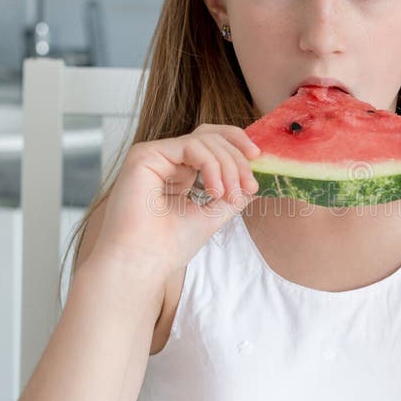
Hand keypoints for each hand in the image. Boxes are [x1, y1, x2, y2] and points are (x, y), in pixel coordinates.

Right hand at [93, 124, 260, 273]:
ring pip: (205, 140)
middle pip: (211, 137)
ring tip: (229, 195)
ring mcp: (154, 155)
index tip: (258, 172)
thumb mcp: (213, 214)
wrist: (142, 263)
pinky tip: (214, 191)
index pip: (212, 145)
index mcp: (178, 172)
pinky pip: (191, 146)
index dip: (238, 150)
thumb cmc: (168, 246)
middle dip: (237, 159)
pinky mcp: (145, 154)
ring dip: (227, 165)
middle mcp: (165, 160)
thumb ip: (233, 195)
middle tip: (249, 185)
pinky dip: (211, 165)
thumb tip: (256, 181)